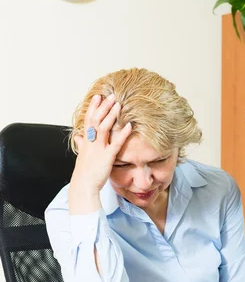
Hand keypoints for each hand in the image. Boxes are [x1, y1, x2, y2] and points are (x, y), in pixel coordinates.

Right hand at [69, 94, 131, 213]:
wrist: (83, 186)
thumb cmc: (84, 172)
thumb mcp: (82, 155)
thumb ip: (82, 144)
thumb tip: (78, 137)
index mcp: (86, 141)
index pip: (89, 120)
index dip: (93, 108)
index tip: (98, 96)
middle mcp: (91, 142)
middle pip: (96, 120)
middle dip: (103, 107)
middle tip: (111, 95)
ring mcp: (99, 149)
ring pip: (103, 128)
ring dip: (111, 115)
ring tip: (118, 104)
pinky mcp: (107, 157)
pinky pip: (116, 143)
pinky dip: (123, 134)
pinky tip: (129, 126)